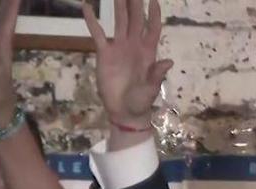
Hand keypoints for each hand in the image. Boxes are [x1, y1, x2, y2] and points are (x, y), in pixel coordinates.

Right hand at [85, 0, 172, 129]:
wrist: (124, 111)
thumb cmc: (141, 101)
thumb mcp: (151, 89)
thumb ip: (157, 74)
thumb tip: (168, 62)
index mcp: (148, 52)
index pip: (153, 28)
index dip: (153, 14)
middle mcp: (134, 45)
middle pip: (135, 20)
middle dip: (135, 4)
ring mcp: (119, 47)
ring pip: (119, 22)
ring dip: (118, 7)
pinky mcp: (104, 53)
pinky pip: (97, 34)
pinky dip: (92, 20)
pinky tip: (87, 6)